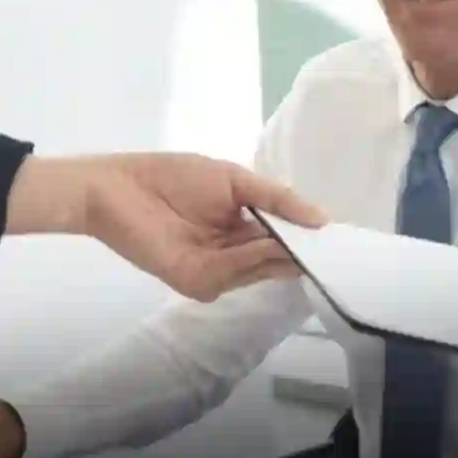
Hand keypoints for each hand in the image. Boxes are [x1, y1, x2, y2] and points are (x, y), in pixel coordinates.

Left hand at [6, 153, 327, 302]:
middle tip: (336, 248)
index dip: (309, 239)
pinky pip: (235, 272)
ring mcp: (215, 271)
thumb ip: (277, 199)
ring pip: (261, 268)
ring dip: (282, 254)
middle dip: (304, 253)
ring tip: (305, 240)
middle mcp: (232, 254)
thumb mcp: (236, 180)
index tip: (341, 238)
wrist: (116, 188)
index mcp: (242, 228)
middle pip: (277, 259)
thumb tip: (323, 219)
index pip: (283, 239)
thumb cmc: (172, 176)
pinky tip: (270, 243)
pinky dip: (254, 258)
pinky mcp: (195, 280)